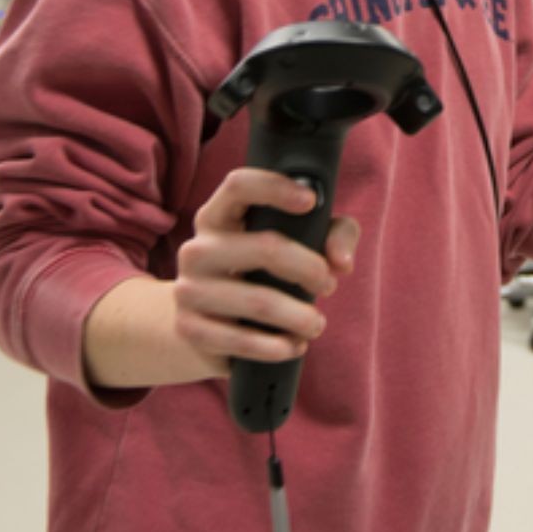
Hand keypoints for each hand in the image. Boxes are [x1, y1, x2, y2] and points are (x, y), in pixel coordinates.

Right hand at [172, 168, 359, 372]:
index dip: (276, 187)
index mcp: (217, 216)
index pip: (239, 185)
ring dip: (300, 316)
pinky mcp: (191, 330)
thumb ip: (333, 235)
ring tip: (316, 324)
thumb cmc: (258, 274)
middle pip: (266, 247)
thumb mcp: (295, 243)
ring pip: (260, 300)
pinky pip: (243, 340)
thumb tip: (343, 262)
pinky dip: (278, 346)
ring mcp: (189, 290)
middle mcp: (197, 249)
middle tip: (330, 285)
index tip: (311, 201)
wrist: (199, 325)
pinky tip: (294, 345)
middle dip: (310, 268)